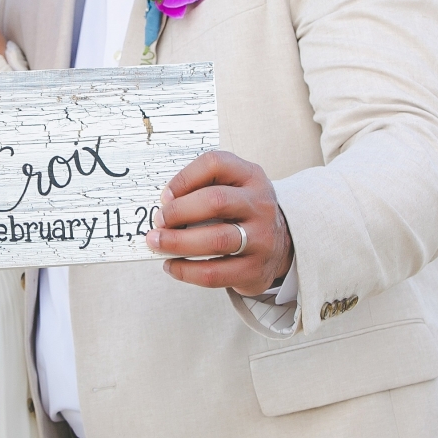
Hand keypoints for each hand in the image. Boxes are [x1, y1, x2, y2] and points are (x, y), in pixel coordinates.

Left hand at [145, 150, 293, 294]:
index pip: (216, 164)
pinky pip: (215, 273)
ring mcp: (261, 238)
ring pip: (216, 240)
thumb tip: (162, 207)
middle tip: (159, 221)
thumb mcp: (234, 188)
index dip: (185, 178)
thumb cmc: (242, 213)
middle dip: (179, 211)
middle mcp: (260, 205)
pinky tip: (172, 266)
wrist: (280, 245)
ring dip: (178, 242)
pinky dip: (186, 271)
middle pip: (215, 201)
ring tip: (157, 243)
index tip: (165, 196)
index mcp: (251, 177)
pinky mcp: (255, 269)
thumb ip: (203, 189)